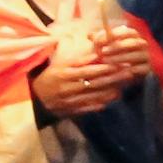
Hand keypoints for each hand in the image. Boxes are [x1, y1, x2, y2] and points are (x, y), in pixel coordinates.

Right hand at [31, 38, 145, 115]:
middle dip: (112, 78)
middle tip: (128, 73)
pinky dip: (100, 103)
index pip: (88, 70)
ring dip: (109, 91)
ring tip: (123, 86)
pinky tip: (111, 99)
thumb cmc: (50, 77)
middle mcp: (67, 86)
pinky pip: (88, 107)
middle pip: (94, 82)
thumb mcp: (60, 65)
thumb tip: (96, 53)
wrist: (35, 98)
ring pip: (93, 95)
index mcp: (64, 73)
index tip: (119, 64)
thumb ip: (78, 61)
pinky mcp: (71, 109)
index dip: (104, 67)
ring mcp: (69, 99)